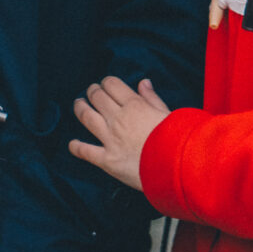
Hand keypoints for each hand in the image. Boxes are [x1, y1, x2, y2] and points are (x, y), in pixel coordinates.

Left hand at [68, 76, 172, 191]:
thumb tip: (143, 82)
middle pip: (96, 97)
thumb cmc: (179, 141)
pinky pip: (85, 151)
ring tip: (78, 104)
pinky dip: (76, 147)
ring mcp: (111, 139)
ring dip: (79, 108)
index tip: (106, 85)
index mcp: (135, 106)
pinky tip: (73, 144)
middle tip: (92, 92)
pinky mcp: (108, 160)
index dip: (106, 83)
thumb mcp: (169, 115)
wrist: (179, 169)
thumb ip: (152, 98)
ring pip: (86, 116)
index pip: (111, 84)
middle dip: (92, 92)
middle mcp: (119, 119)